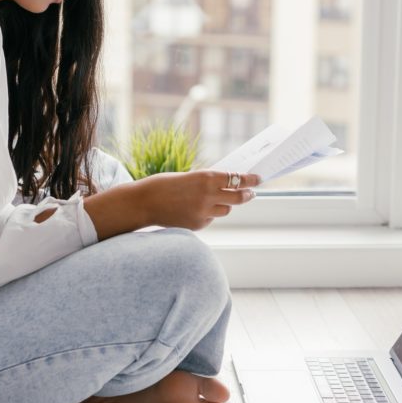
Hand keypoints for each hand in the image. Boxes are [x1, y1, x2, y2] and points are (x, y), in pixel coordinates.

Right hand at [139, 170, 261, 230]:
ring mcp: (203, 212)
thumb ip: (208, 182)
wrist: (144, 202)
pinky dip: (207, 214)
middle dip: (247, 194)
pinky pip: (210, 218)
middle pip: (238, 197)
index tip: (258, 178)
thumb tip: (228, 185)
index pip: (237, 179)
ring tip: (210, 199)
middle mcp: (208, 196)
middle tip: (251, 193)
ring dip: (224, 204)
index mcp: (206, 178)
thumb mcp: (189, 177)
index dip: (250, 179)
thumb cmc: (164, 185)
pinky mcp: (197, 225)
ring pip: (225, 209)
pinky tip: (192, 209)